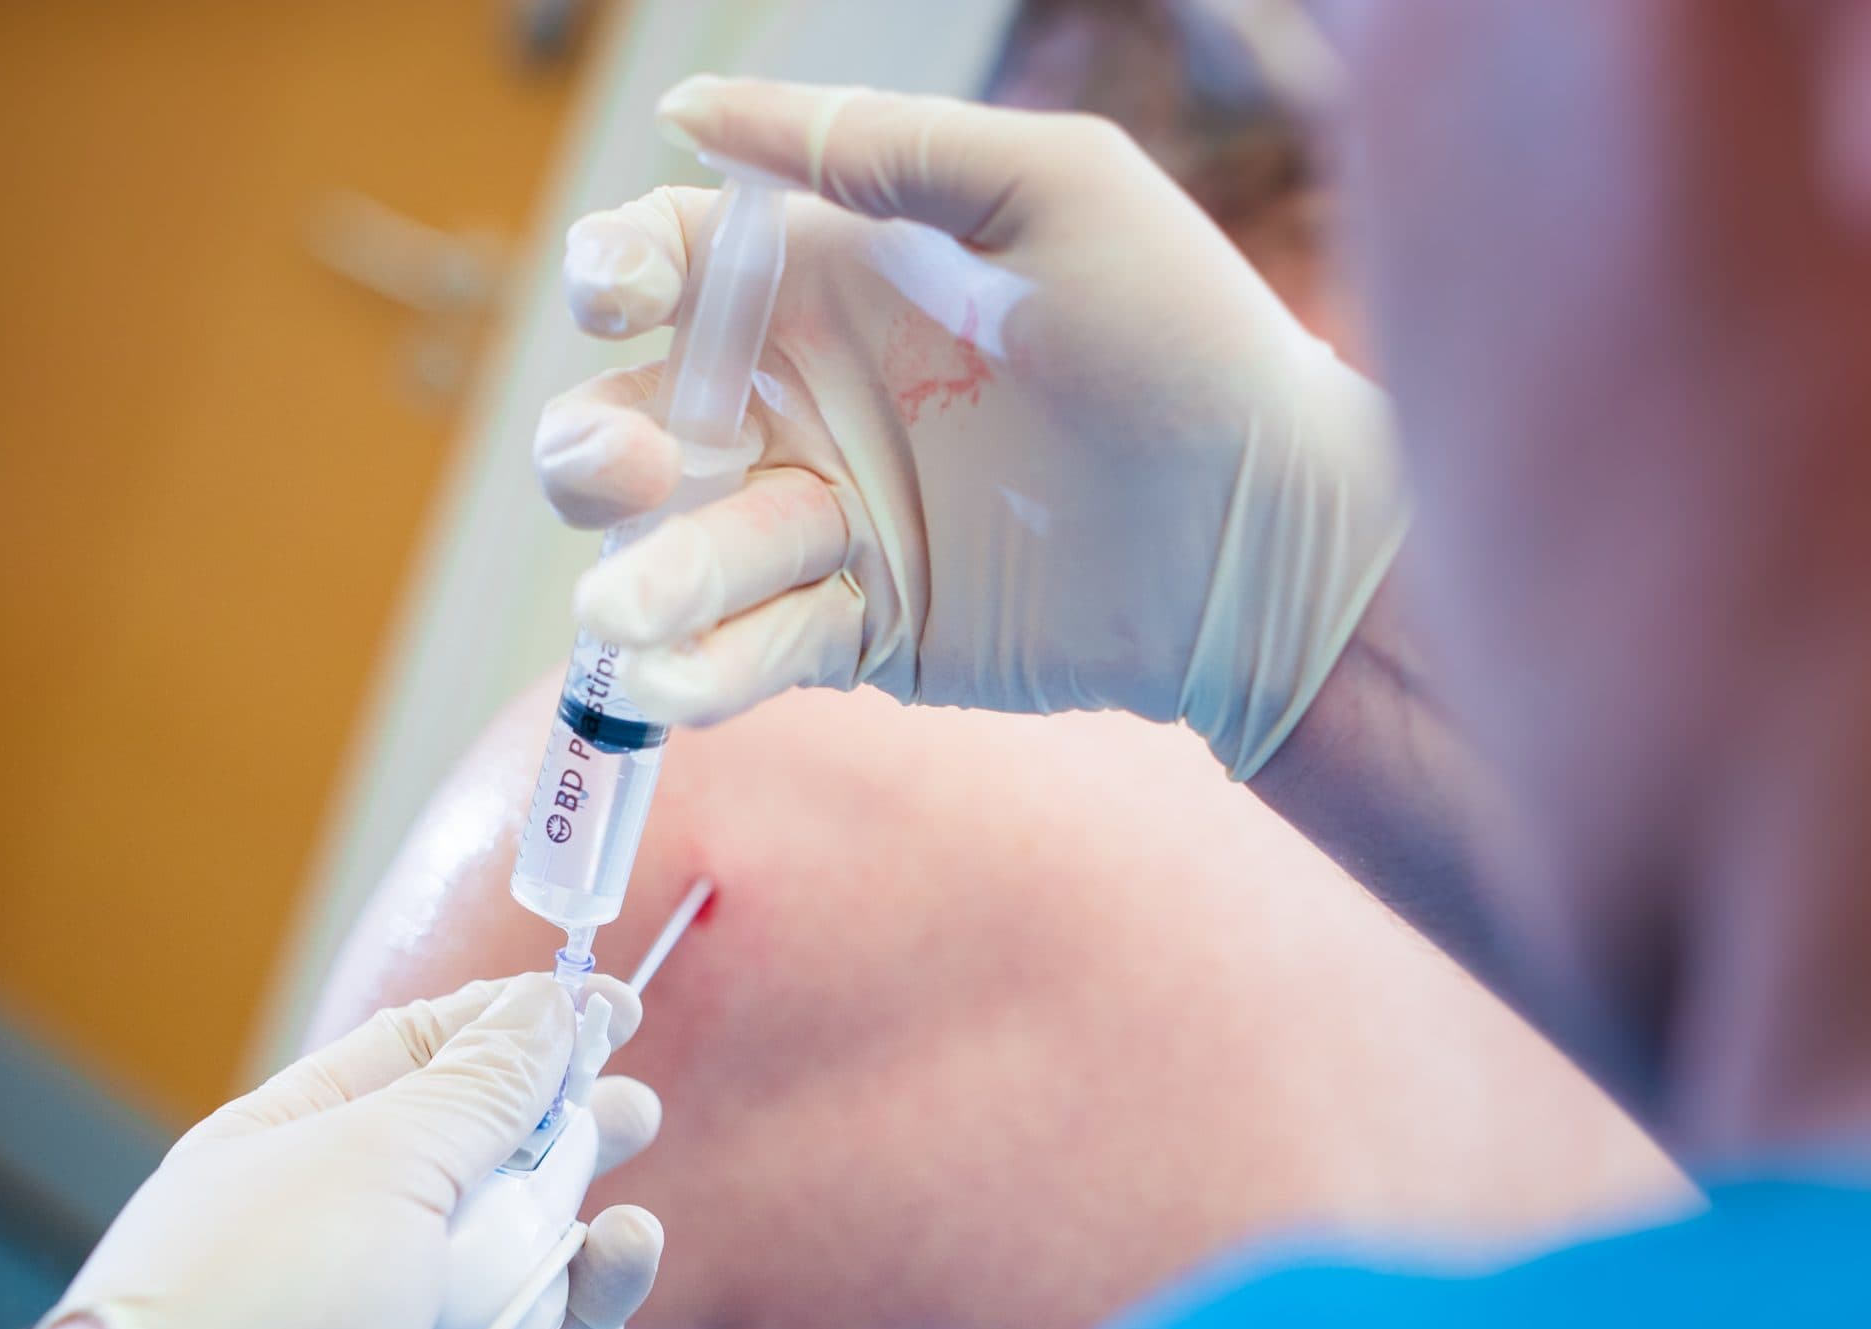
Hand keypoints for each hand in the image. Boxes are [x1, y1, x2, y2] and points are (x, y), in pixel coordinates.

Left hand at [43, 974, 663, 1328]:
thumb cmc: (249, 1297)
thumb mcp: (375, 1159)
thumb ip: (479, 1085)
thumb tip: (548, 1001)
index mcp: (318, 1135)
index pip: (436, 1051)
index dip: (529, 1025)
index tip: (619, 1010)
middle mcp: (359, 1226)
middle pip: (501, 1166)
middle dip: (579, 1141)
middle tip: (634, 1119)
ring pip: (530, 1284)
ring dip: (594, 1269)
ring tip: (626, 1249)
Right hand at [538, 76, 1409, 778]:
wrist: (1274, 539)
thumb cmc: (1191, 341)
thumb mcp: (1054, 189)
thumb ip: (880, 142)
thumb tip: (692, 109)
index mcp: (841, 283)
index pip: (675, 267)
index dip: (615, 274)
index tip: (618, 295)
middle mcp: (818, 403)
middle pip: (642, 419)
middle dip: (597, 447)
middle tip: (635, 468)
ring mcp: (837, 527)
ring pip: (682, 548)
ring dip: (637, 574)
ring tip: (626, 607)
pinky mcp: (868, 635)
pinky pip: (752, 651)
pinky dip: (695, 672)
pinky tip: (660, 678)